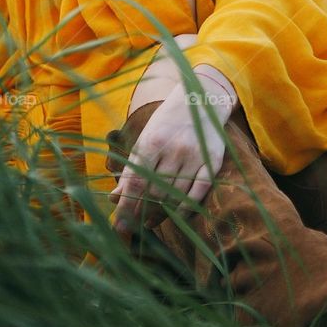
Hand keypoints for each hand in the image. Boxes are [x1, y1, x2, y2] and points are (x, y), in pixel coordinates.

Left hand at [108, 76, 234, 240]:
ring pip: (175, 195)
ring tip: (151, 221)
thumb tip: (114, 198)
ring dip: (162, 213)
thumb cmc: (166, 122)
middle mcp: (174, 149)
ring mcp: (195, 156)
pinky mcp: (212, 161)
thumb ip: (130, 170)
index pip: (135, 183)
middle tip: (136, 223)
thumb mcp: (144, 140)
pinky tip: (176, 214)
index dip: (126, 207)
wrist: (200, 99)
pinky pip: (199, 192)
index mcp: (152, 142)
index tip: (119, 226)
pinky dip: (186, 207)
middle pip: (156, 192)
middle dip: (143, 212)